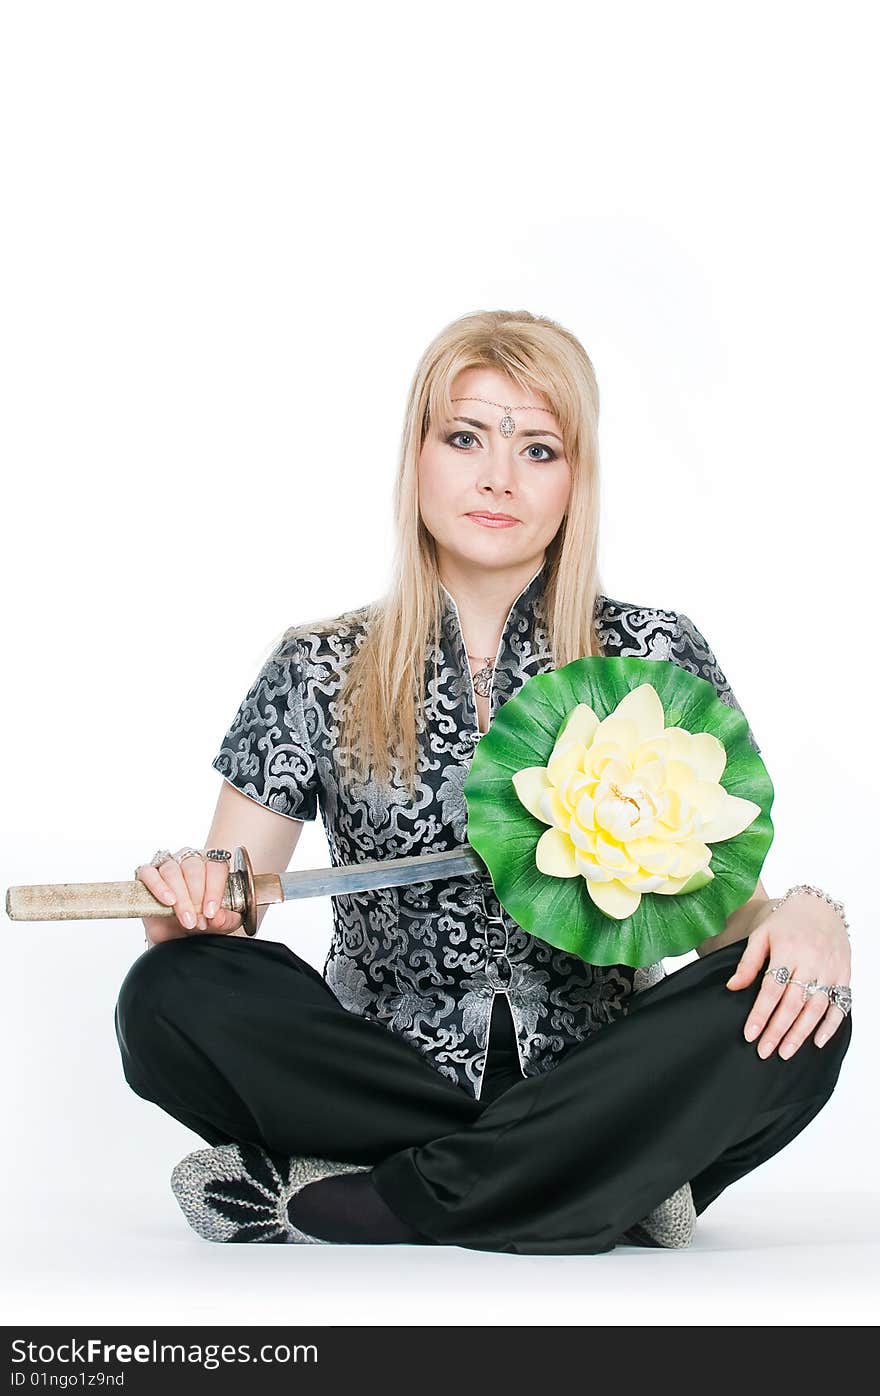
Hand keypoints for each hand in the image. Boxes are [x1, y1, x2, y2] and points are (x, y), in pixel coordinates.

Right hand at [136, 849, 242, 943]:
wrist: (177, 933)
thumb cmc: (201, 920)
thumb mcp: (221, 924)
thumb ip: (226, 919)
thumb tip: (219, 917)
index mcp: (212, 865)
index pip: (216, 867)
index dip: (214, 890)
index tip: (211, 912)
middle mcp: (190, 860)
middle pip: (194, 868)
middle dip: (197, 898)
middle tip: (198, 921)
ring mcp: (168, 864)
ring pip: (172, 871)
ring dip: (180, 898)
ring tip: (185, 918)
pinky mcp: (147, 874)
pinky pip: (149, 873)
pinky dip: (158, 887)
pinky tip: (168, 901)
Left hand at [724, 893, 850, 1058]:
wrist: (819, 907)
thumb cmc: (786, 922)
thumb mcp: (761, 935)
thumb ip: (748, 962)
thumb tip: (732, 987)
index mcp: (788, 951)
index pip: (772, 989)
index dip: (761, 1013)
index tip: (750, 1034)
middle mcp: (811, 962)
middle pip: (793, 1003)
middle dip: (778, 1030)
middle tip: (765, 1051)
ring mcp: (830, 970)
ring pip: (816, 1008)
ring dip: (801, 1033)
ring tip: (786, 1052)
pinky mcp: (844, 975)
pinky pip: (840, 1004)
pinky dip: (831, 1025)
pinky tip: (817, 1042)